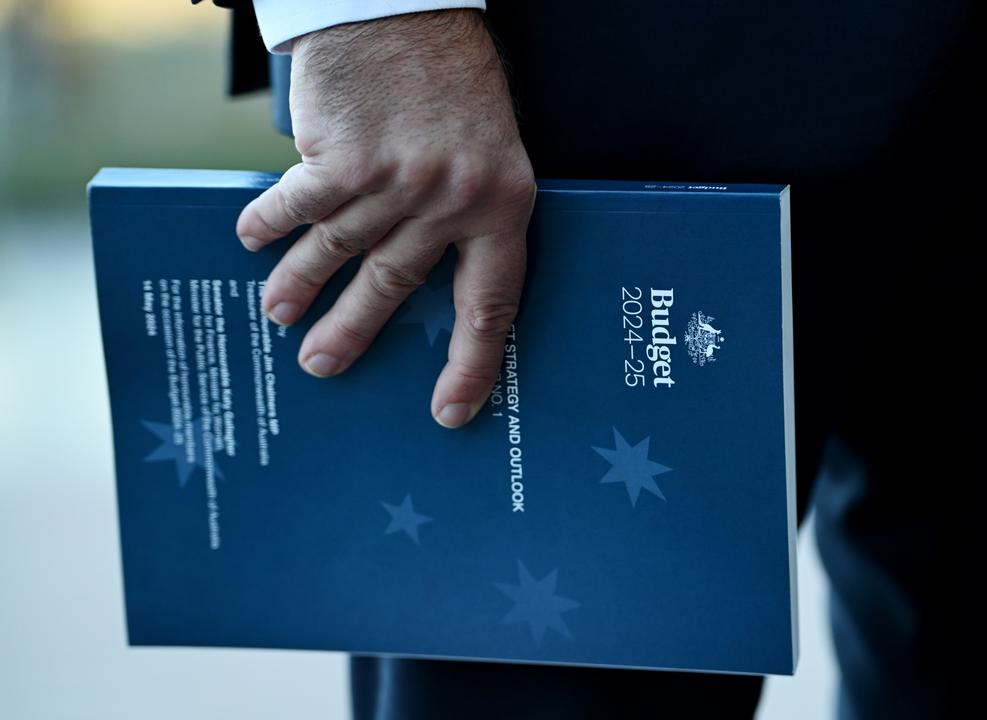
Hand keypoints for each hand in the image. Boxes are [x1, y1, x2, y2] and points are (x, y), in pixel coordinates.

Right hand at [235, 10, 534, 428]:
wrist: (408, 10)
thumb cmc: (452, 84)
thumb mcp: (488, 152)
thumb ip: (462, 214)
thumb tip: (412, 281)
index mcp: (503, 207)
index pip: (491, 304)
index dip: (472, 363)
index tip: (451, 410)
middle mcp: (451, 202)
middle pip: (396, 286)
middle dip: (352, 331)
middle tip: (322, 366)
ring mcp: (395, 183)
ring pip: (339, 252)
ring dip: (300, 286)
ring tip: (278, 312)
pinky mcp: (342, 160)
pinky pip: (298, 209)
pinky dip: (270, 227)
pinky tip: (252, 241)